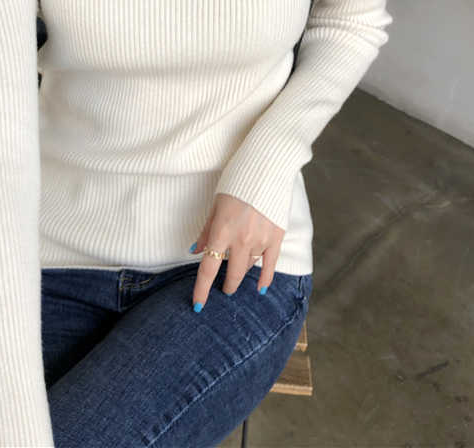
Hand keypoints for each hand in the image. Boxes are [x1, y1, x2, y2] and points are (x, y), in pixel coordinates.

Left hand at [189, 193, 284, 310]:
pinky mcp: (277, 237)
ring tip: (238, 278)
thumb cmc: (236, 182)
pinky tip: (261, 289)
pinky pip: (271, 265)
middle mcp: (241, 240)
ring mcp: (261, 240)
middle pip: (232, 274)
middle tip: (224, 289)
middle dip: (226, 285)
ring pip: (249, 268)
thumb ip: (207, 231)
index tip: (198, 305)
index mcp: (222, 231)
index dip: (201, 290)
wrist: (266, 167)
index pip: (208, 269)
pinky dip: (265, 278)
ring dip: (242, 275)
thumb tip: (196, 251)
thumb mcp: (215, 204)